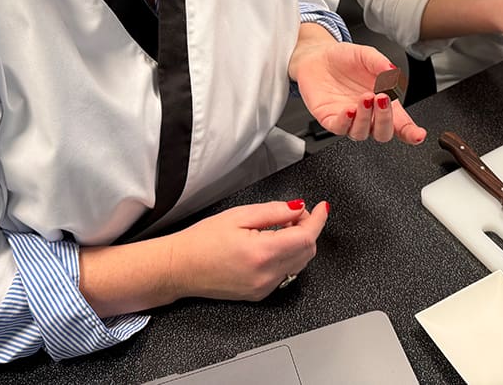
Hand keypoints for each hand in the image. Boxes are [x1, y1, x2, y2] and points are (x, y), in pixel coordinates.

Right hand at [168, 201, 327, 300]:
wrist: (181, 268)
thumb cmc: (202, 241)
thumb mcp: (239, 215)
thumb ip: (274, 211)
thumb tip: (299, 208)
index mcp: (262, 253)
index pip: (306, 237)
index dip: (318, 220)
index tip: (322, 207)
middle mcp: (266, 275)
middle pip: (307, 252)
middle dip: (307, 229)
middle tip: (294, 213)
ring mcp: (264, 288)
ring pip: (299, 264)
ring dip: (299, 243)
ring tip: (280, 227)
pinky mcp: (259, 294)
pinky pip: (285, 273)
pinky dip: (287, 256)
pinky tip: (272, 243)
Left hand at [294, 41, 425, 144]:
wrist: (316, 56)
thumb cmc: (344, 59)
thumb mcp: (366, 55)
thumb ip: (380, 63)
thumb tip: (392, 74)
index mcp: (383, 102)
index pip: (401, 124)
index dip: (411, 132)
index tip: (418, 134)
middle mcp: (368, 115)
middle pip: (383, 133)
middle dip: (386, 119)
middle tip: (383, 98)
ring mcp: (349, 119)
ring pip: (362, 133)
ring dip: (366, 118)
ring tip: (366, 98)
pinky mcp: (330, 119)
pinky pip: (340, 128)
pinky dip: (346, 121)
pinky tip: (349, 109)